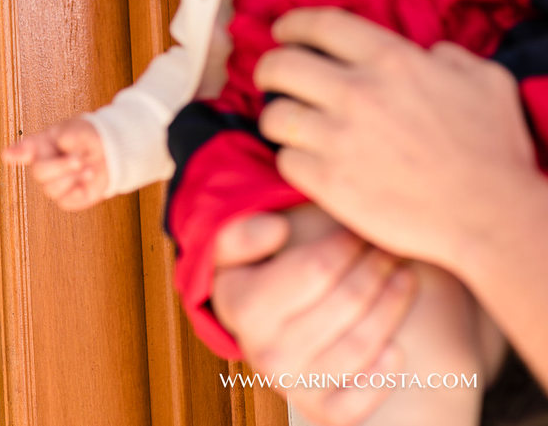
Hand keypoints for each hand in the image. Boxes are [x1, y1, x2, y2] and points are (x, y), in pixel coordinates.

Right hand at [2, 117, 108, 210]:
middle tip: (79, 159)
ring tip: (89, 167)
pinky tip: (87, 179)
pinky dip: (79, 191)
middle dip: (61, 166)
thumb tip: (64, 148)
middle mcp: (43, 165)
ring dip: (74, 177)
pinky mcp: (66, 199)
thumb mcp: (78, 130)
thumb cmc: (87, 139)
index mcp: (41, 144)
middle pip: (39, 172)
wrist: (108, 154)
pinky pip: (65, 201)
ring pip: (52, 189)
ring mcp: (52, 183)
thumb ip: (68, 136)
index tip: (8, 154)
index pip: (24, 149)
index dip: (16, 152)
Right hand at [212, 212, 415, 425]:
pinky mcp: (321, 412)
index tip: (360, 229)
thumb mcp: (231, 251)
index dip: (347, 244)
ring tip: (405, 276)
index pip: (317, 268)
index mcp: (243, 308)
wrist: (258, 337)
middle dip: (376, 268)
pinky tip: (396, 346)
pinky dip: (385, 372)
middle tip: (392, 249)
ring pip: (361, 343)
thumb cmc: (255, 281)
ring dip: (392, 305)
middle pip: (346, 302)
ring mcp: (294, 386)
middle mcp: (265, 354)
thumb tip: (277, 230)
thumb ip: (241, 233)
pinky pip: (362, 397)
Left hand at [254, 8, 539, 268]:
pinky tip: (306, 162)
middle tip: (271, 78)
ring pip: (273, 115)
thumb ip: (449, 57)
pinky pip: (284, 160)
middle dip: (268, 70)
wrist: (490, 216)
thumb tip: (430, 53)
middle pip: (280, 66)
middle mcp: (356, 92)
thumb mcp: (485, 81)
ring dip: (277, 118)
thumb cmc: (494, 150)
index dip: (292, 24)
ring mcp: (338, 138)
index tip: (282, 31)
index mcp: (392, 60)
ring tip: (288, 125)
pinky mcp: (328, 181)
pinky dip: (291, 160)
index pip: (321, 24)